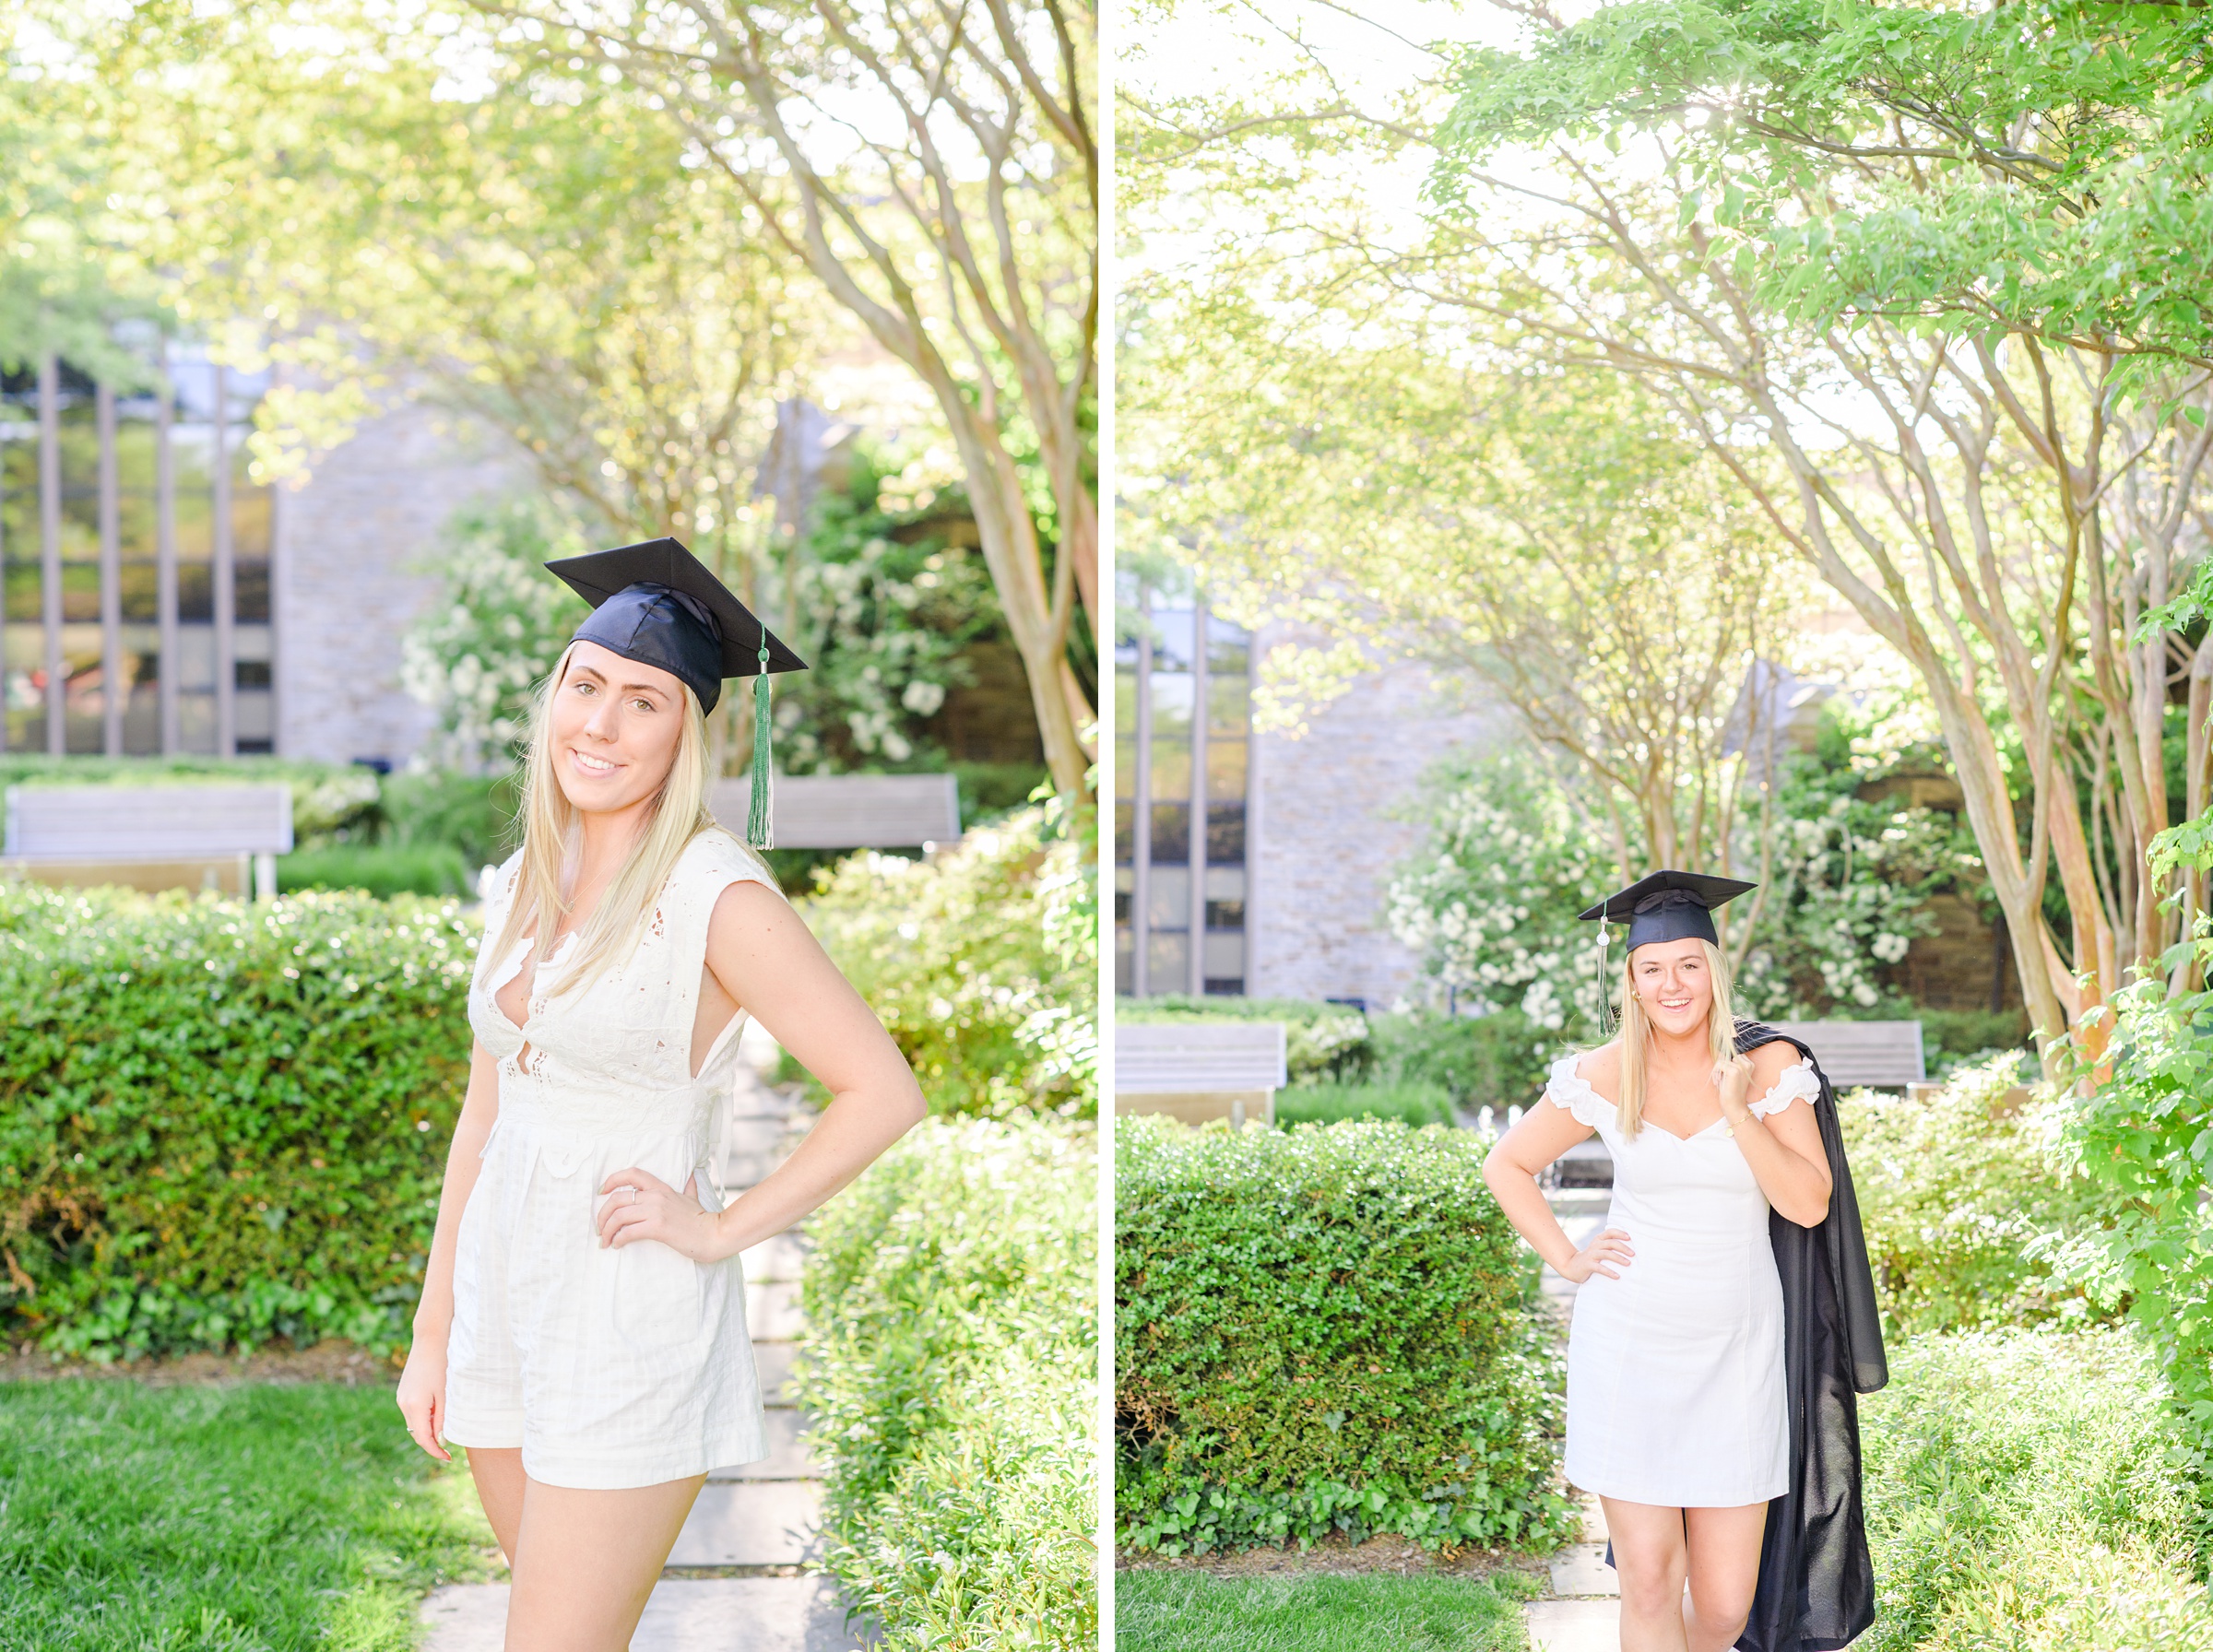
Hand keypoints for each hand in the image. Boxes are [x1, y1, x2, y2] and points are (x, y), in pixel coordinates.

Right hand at [396, 1334, 451, 1463]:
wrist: (429, 1340)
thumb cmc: (442, 1364)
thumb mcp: (446, 1393)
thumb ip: (442, 1418)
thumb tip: (440, 1439)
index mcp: (415, 1406)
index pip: (423, 1439)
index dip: (435, 1451)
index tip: (447, 1458)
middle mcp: (404, 1404)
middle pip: (417, 1433)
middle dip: (432, 1443)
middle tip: (449, 1449)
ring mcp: (401, 1398)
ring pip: (414, 1424)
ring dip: (428, 1430)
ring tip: (445, 1430)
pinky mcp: (402, 1393)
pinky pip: (412, 1413)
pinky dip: (423, 1419)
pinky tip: (437, 1414)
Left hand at [597, 1168, 730, 1262]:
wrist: (714, 1235)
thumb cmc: (702, 1219)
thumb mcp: (693, 1198)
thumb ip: (689, 1186)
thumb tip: (693, 1175)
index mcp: (661, 1187)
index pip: (632, 1174)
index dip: (612, 1180)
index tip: (602, 1192)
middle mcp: (656, 1196)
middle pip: (617, 1199)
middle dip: (602, 1214)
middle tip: (599, 1228)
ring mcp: (656, 1211)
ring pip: (619, 1216)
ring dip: (606, 1230)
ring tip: (605, 1241)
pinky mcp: (657, 1228)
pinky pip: (628, 1232)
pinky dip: (618, 1239)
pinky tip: (617, 1245)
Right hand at [1559, 1227, 1633, 1283]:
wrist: (1571, 1266)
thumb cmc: (1591, 1258)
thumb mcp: (1599, 1249)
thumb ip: (1609, 1246)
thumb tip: (1630, 1249)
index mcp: (1598, 1239)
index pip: (1610, 1232)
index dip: (1619, 1233)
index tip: (1629, 1238)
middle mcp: (1595, 1245)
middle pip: (1610, 1243)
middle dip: (1623, 1247)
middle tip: (1633, 1254)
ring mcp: (1591, 1255)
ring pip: (1606, 1254)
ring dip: (1619, 1258)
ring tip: (1628, 1263)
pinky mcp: (1588, 1265)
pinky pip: (1600, 1268)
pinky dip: (1609, 1272)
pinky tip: (1617, 1276)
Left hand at [1714, 1051, 1755, 1123]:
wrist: (1734, 1105)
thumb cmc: (1731, 1090)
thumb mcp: (1729, 1073)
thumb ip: (1727, 1061)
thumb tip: (1718, 1050)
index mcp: (1750, 1064)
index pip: (1732, 1054)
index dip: (1725, 1063)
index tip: (1726, 1075)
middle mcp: (1748, 1064)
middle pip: (1726, 1055)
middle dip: (1720, 1066)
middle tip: (1722, 1079)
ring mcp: (1742, 1067)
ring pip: (1721, 1060)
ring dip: (1717, 1071)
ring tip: (1721, 1082)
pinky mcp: (1734, 1071)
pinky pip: (1718, 1065)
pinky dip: (1715, 1073)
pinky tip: (1719, 1082)